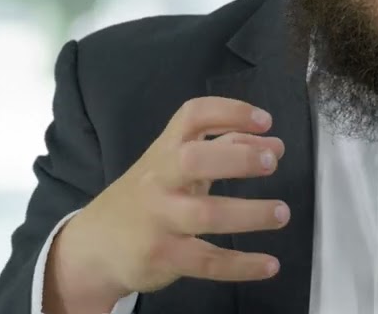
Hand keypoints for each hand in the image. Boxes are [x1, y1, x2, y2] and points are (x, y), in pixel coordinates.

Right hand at [44, 96, 288, 313]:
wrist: (95, 247)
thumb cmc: (147, 198)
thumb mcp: (176, 167)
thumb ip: (222, 150)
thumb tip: (273, 146)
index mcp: (165, 151)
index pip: (193, 116)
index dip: (230, 112)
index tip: (265, 122)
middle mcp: (159, 180)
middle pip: (193, 160)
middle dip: (236, 158)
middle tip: (271, 163)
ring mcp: (159, 219)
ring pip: (206, 215)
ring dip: (250, 214)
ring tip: (282, 213)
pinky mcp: (163, 257)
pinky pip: (207, 261)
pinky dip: (242, 265)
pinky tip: (270, 265)